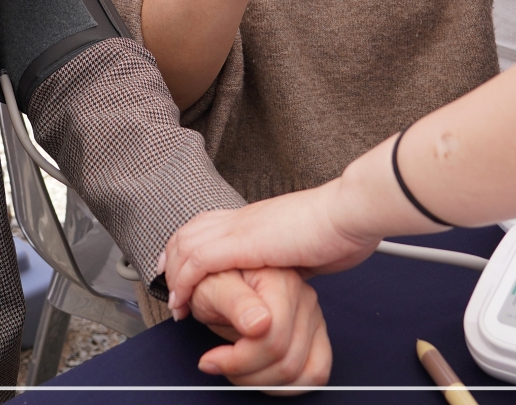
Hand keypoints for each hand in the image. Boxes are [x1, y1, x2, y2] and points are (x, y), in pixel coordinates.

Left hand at [162, 182, 378, 317]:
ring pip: (186, 243)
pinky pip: (197, 260)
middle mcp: (243, 220)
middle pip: (191, 230)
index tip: (183, 269)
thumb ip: (293, 259)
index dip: (192, 247)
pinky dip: (183, 282)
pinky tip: (182, 301)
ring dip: (174, 273)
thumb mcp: (309, 248)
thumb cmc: (341, 229)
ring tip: (173, 302)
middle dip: (172, 258)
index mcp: (258, 221)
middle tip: (168, 287)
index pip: (212, 226)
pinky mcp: (240, 243)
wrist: (348, 213)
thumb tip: (295, 269)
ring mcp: (239, 228)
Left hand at [188, 267, 330, 391]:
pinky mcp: (316, 334)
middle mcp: (304, 297)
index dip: (238, 360)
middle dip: (247, 374)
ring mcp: (314, 316)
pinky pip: (316, 373)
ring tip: (239, 369)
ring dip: (265, 383)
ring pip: (302, 374)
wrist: (220, 281)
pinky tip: (261, 374)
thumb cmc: (214, 281)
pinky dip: (287, 385)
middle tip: (220, 364)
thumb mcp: (212, 287)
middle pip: (287, 361)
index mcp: (280, 280)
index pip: (272, 339)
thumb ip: (235, 302)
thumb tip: (259, 323)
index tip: (212, 360)